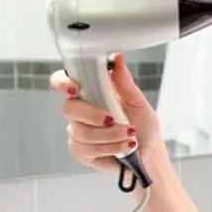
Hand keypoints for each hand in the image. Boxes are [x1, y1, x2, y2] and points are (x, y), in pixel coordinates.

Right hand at [52, 55, 158, 172]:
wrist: (148, 152)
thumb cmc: (143, 125)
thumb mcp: (138, 102)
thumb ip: (125, 83)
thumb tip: (117, 58)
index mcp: (90, 93)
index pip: (63, 82)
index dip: (63, 83)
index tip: (75, 88)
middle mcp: (80, 112)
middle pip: (69, 109)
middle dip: (92, 115)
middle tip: (113, 119)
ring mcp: (78, 132)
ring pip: (82, 132)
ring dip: (110, 135)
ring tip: (129, 135)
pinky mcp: (81, 152)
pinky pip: (88, 149)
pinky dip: (110, 147)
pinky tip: (124, 147)